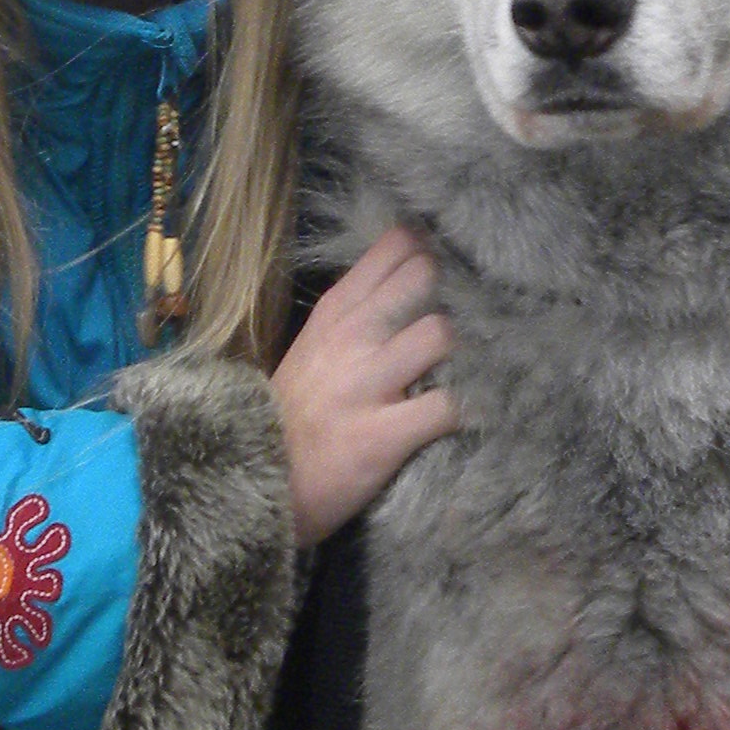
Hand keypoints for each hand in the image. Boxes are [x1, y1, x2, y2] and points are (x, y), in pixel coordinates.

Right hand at [271, 226, 456, 545]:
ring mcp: (367, 385)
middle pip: (423, 278)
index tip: (450, 270)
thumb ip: (357, 312)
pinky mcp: (385, 435)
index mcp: (335, 312)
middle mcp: (351, 338)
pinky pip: (449, 407)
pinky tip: (473, 412)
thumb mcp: (313, 346)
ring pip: (441, 334)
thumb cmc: (294, 413)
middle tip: (469, 321)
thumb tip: (413, 280)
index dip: (430, 252)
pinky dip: (469, 408)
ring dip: (467, 351)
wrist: (256, 481)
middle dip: (454, 294)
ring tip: (474, 367)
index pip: (394, 249)